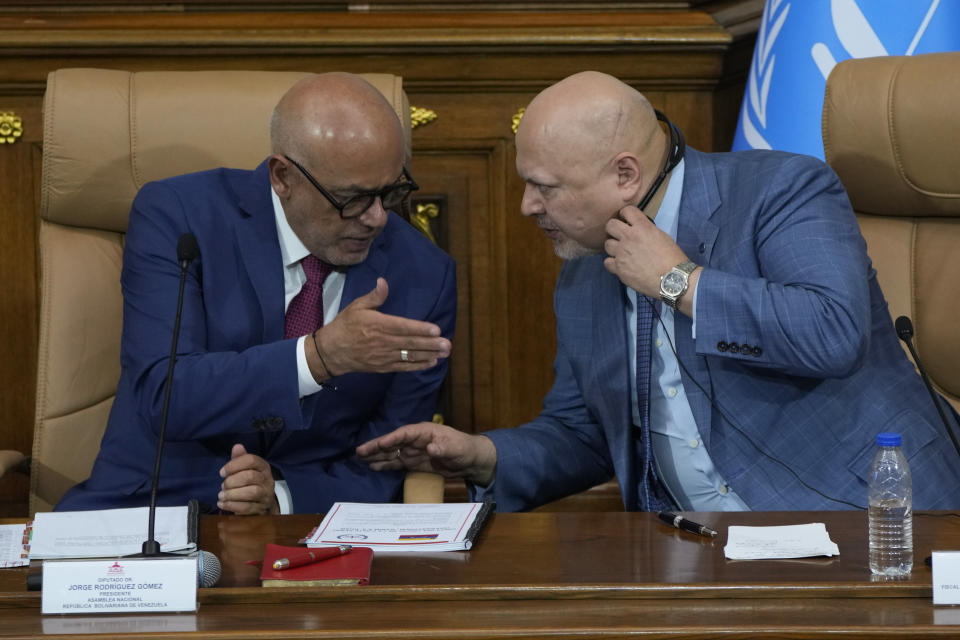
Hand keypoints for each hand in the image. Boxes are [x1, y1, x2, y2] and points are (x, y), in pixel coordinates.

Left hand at [218, 444, 279, 514]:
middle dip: (232, 481)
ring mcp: (266, 495)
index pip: (251, 460)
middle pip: (251, 476)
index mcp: (263, 467)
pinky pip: (248, 507)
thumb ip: (240, 459)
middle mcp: (268, 480)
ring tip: (221, 495)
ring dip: (232, 494)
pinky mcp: (261, 509)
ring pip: (252, 492)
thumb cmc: (250, 483)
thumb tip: (237, 446)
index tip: (222, 473)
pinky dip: (232, 505)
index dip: (234, 465)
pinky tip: (222, 504)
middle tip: (223, 486)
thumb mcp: (245, 469)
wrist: (263, 504)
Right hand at [310, 278, 451, 380]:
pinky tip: (432, 362)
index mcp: (377, 325)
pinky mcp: (383, 367)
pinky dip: (418, 366)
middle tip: (447, 344)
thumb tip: (383, 282)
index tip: (436, 329)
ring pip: (409, 356)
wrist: (331, 352)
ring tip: (445, 353)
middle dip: (430, 344)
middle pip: (410, 343)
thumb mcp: (357, 306)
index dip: (420, 329)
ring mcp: (383, 356)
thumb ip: (374, 296)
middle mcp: (382, 342)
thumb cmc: (345, 326)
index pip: (402, 327)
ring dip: (429, 355)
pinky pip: (403, 367)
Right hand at [356, 422, 497, 486]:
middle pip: (393, 442)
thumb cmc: (464, 449)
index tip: (378, 444)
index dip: (390, 439)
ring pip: (391, 453)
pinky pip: (396, 463)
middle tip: (359, 452)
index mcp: (424, 432)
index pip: (404, 434)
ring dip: (377, 456)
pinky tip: (373, 467)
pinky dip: (385, 464)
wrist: (470, 461)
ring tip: (360, 459)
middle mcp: (415, 440)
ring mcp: (413, 451)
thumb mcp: (456, 448)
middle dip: (376, 447)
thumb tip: (430, 448)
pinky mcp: (413, 462)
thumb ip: (443, 449)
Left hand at [603, 205, 688, 297]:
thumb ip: (646, 230)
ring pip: (607, 244)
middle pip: (610, 225)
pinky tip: (620, 265)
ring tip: (622, 252)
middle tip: (619, 235)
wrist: (672, 279)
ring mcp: (622, 253)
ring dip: (613, 247)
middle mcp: (629, 237)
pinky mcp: (619, 268)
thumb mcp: (662, 236)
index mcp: (643, 227)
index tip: (627, 220)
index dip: (625, 214)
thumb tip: (638, 230)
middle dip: (614, 229)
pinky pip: (607, 262)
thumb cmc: (671, 259)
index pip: (626, 210)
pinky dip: (612, 263)